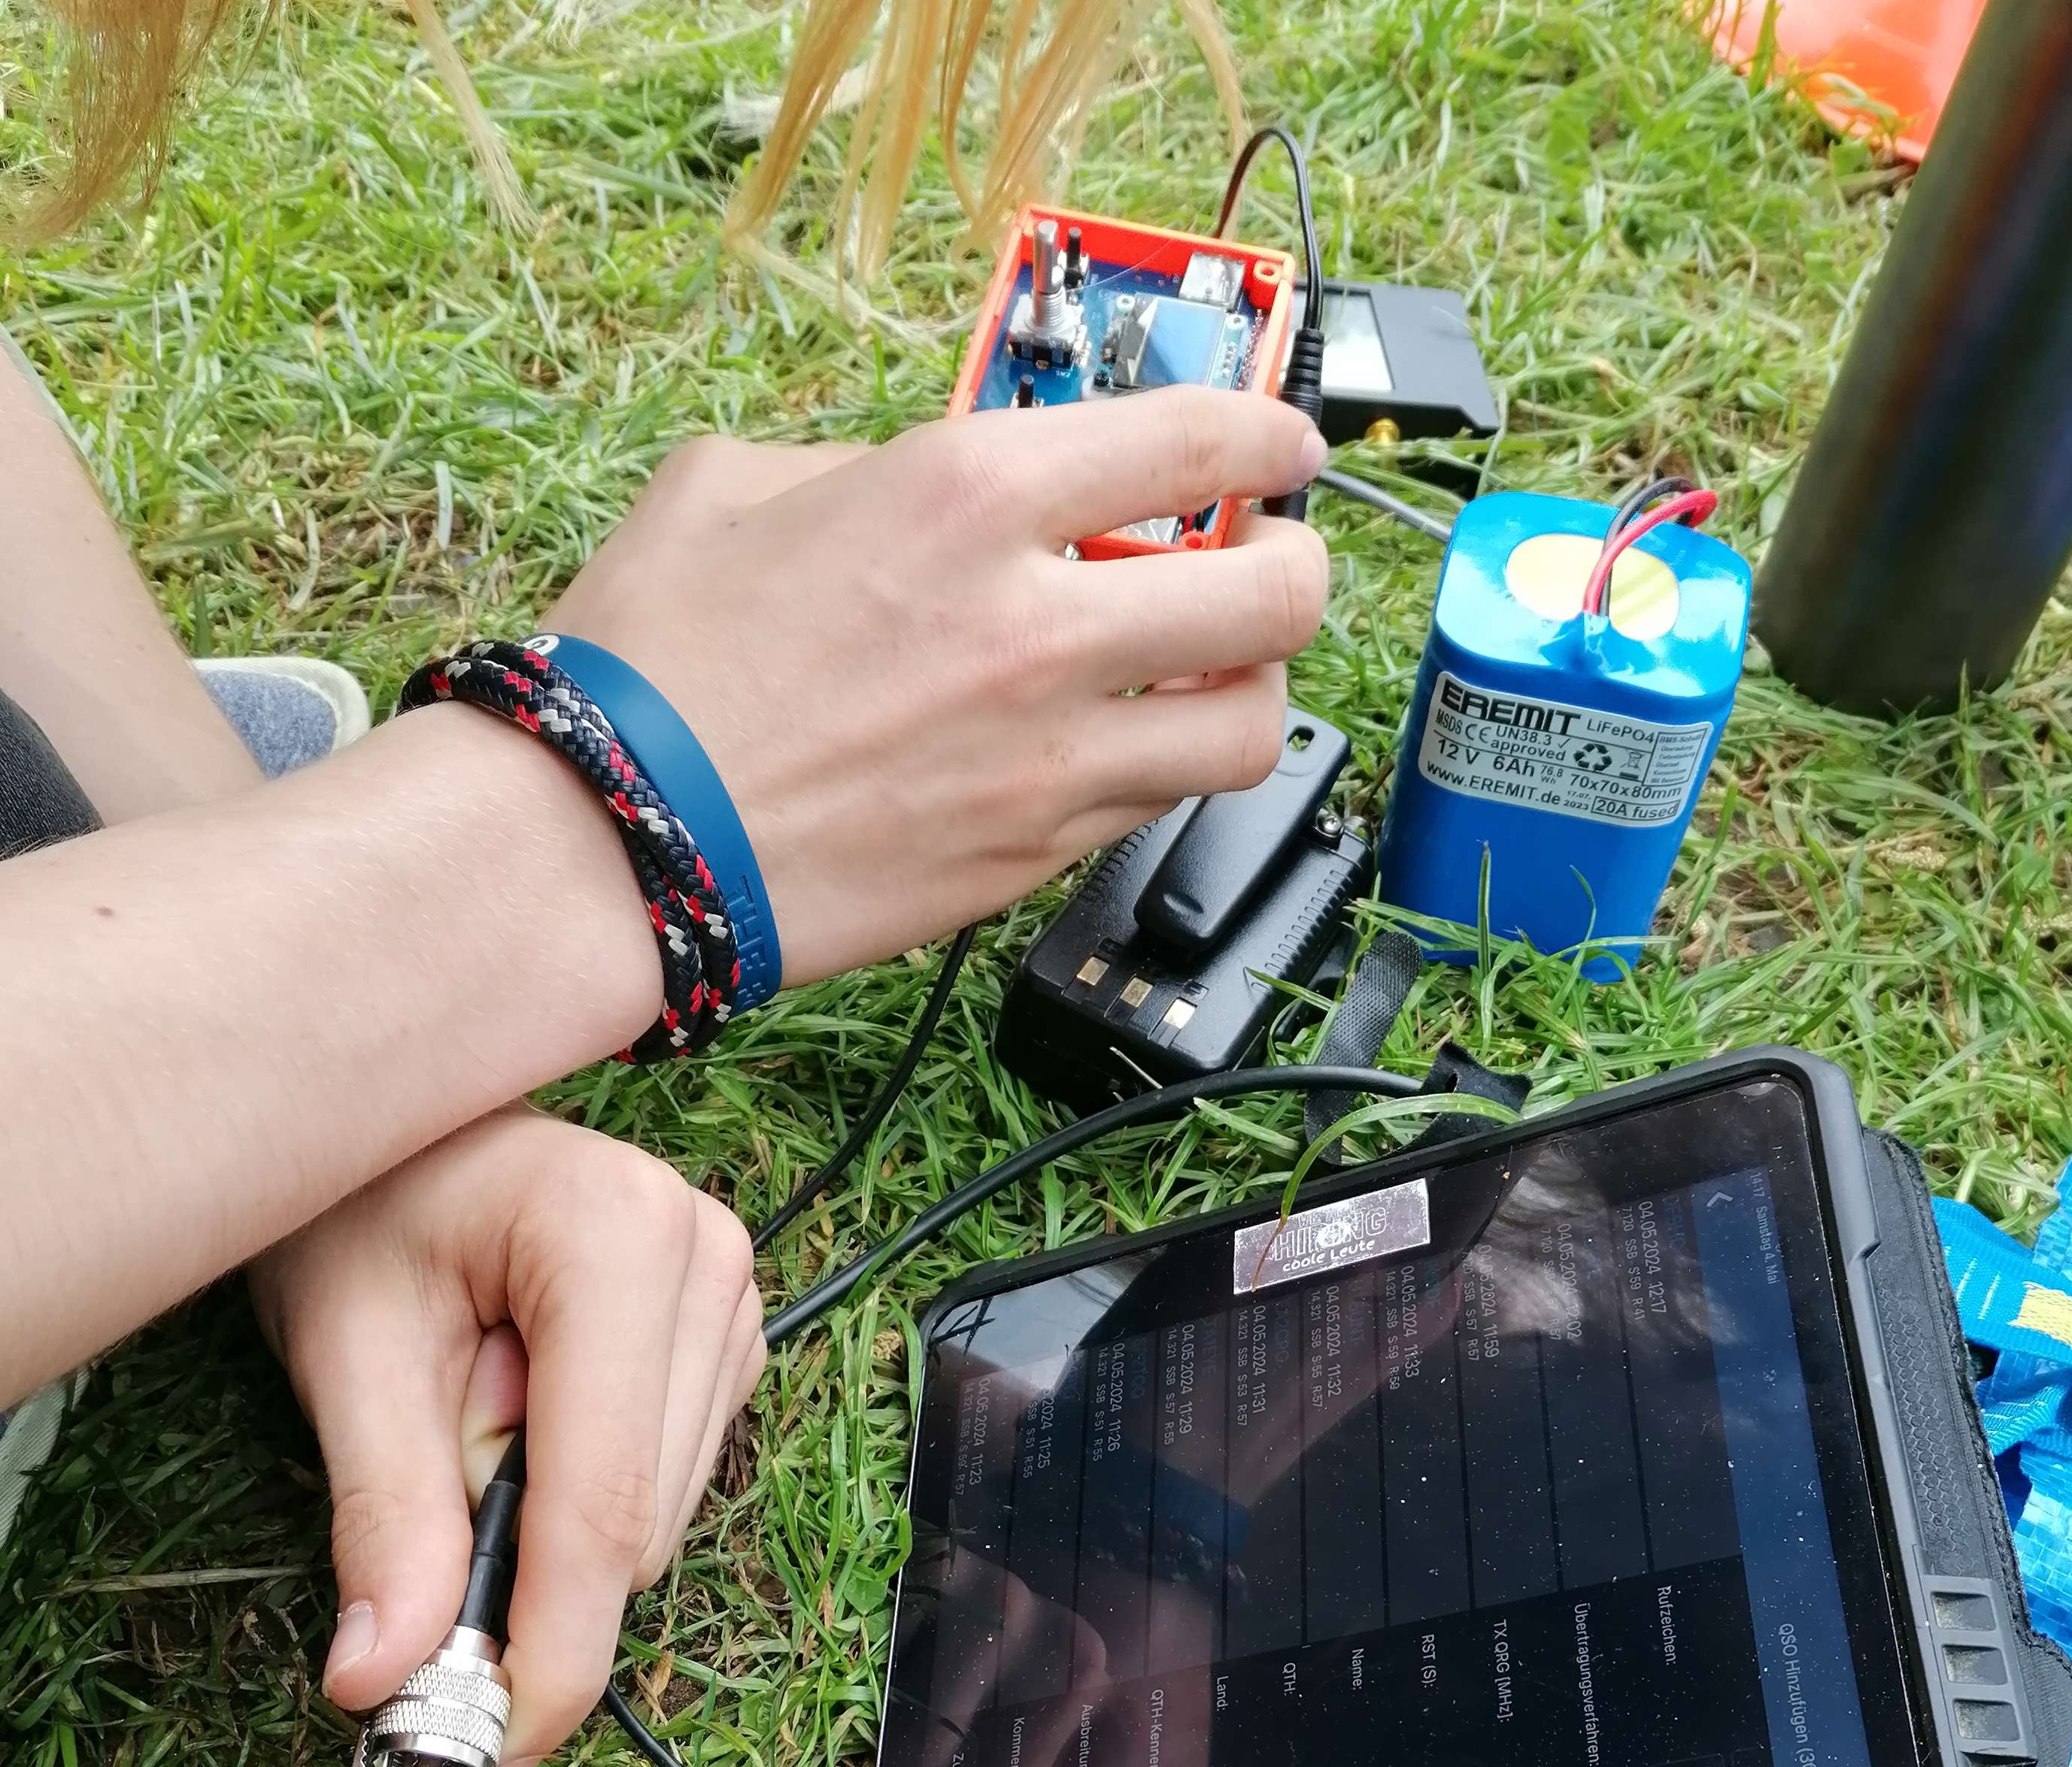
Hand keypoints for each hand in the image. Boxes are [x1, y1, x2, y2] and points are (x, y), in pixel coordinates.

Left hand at [249, 1109, 764, 1766]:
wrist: (401, 1138)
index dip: (550, 1650)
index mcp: (615, 1236)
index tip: (489, 1750)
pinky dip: (582, 1500)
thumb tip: (382, 1678)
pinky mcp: (728, 1340)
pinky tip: (519, 1422)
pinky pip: (666, 1486)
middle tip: (415, 1585)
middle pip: (635, 1525)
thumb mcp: (345, 1353)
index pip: (601, 1502)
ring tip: (461, 1432)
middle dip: (530, 1590)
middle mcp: (706, 1258)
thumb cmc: (359, 1209)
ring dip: (551, 1536)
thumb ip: (382, 1515)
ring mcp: (732, 1298)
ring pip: (657, 1522)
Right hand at [545, 388, 1330, 983]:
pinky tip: (1110, 747)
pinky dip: (1156, 772)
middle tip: (1271, 568)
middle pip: (1275, 596)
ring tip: (1210, 677)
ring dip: (1249, 693)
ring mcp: (1048, 758)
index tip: (1284, 448)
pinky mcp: (1030, 857)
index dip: (1272, 439)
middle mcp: (1037, 627)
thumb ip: (882, 466)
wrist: (608, 839)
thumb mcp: (742, 483)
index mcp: (970, 496)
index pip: (1202, 444)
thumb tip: (962, 481)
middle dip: (1297, 571)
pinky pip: (1152, 808)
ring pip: (1247, 729)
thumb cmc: (650, 666)